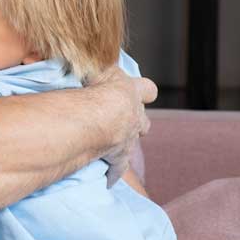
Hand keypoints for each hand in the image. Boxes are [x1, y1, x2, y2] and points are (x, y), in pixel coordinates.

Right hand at [87, 67, 156, 187]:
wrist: (92, 117)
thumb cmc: (93, 88)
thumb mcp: (98, 68)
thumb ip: (102, 68)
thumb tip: (95, 59)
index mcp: (131, 92)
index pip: (148, 89)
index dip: (144, 91)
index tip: (138, 92)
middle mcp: (134, 117)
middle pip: (144, 122)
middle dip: (136, 121)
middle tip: (120, 120)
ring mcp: (128, 139)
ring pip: (134, 144)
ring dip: (127, 143)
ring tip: (113, 143)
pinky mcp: (118, 158)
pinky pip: (118, 168)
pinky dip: (113, 172)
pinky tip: (108, 179)